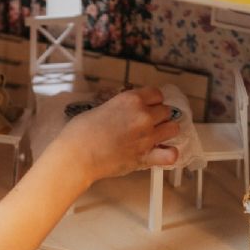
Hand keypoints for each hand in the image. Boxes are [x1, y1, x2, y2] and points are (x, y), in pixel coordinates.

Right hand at [55, 86, 179, 182]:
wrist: (77, 156)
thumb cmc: (79, 133)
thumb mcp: (99, 109)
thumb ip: (118, 109)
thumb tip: (123, 113)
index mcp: (131, 99)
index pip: (156, 94)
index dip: (152, 101)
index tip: (148, 106)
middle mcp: (143, 115)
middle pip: (166, 111)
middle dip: (159, 116)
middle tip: (148, 123)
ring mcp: (147, 136)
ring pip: (173, 128)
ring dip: (166, 131)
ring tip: (156, 136)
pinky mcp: (146, 156)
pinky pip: (171, 154)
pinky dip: (169, 153)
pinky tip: (162, 153)